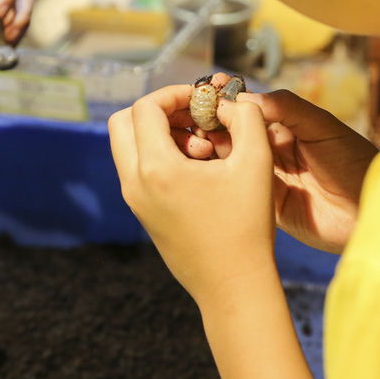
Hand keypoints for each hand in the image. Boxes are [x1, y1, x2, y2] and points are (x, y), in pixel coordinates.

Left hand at [108, 84, 276, 304]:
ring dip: (160, 133)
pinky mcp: (142, 213)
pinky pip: (138, 169)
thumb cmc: (246, 225)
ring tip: (202, 147)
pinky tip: (199, 169)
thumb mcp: (256, 161)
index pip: (146, 107)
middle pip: (123, 122)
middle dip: (158, 111)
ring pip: (128, 146)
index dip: (174, 93)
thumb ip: (247, 117)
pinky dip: (160, 156)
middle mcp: (135, 183)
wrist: (233, 285)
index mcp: (155, 168)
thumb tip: (228, 101)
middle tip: (194, 117)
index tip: (202, 99)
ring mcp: (135, 200)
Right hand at [208, 90, 376, 253]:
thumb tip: (246, 97)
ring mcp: (268, 177)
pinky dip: (221, 174)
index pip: (251, 109)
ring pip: (231, 158)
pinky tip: (207, 165)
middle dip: (213, 123)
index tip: (207, 92)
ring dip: (212, 147)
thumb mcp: (322, 127)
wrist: (369, 211)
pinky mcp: (265, 203)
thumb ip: (287, 108)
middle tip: (194, 117)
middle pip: (235, 133)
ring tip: (197, 140)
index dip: (229, 101)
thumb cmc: (355, 163)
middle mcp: (274, 150)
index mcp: (289, 127)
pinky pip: (238, 186)